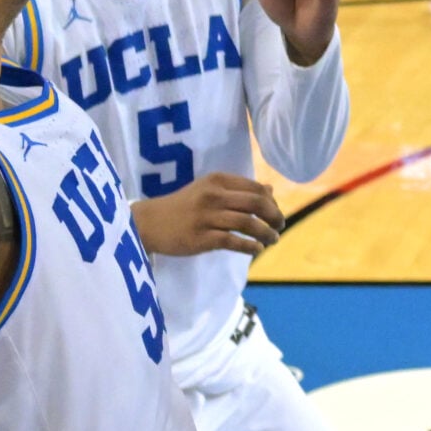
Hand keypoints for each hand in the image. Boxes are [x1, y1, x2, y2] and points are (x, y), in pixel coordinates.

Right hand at [129, 172, 284, 257]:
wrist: (149, 222)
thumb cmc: (183, 206)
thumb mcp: (209, 190)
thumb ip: (238, 189)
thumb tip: (270, 189)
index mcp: (218, 180)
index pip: (255, 188)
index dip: (272, 202)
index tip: (276, 214)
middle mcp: (214, 195)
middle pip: (255, 203)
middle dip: (274, 216)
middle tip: (280, 227)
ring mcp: (206, 217)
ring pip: (247, 223)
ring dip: (265, 233)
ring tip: (273, 240)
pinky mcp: (200, 237)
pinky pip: (232, 241)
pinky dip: (249, 246)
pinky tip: (256, 249)